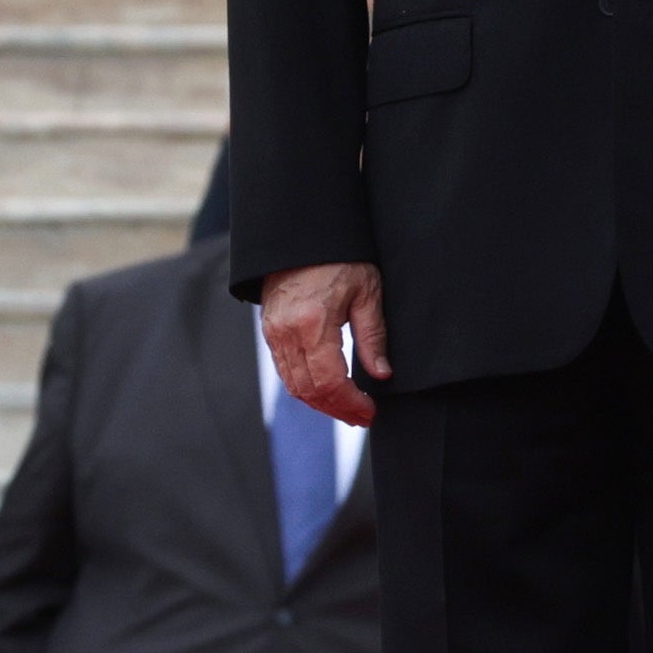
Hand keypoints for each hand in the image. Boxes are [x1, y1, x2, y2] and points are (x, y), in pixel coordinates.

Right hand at [261, 259, 387, 426]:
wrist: (301, 235)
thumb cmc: (339, 258)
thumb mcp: (367, 292)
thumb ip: (373, 337)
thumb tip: (382, 374)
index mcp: (313, 323)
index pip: (330, 382)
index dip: (351, 404)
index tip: (370, 412)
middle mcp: (287, 333)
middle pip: (309, 391)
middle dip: (337, 410)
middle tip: (362, 417)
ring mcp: (274, 333)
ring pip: (294, 386)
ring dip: (321, 403)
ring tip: (347, 409)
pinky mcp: (270, 331)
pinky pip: (286, 371)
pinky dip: (306, 387)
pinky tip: (327, 390)